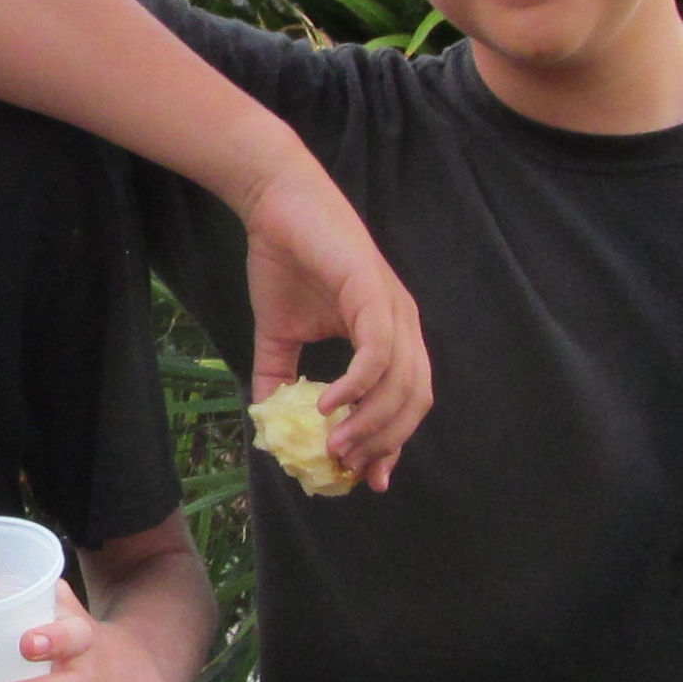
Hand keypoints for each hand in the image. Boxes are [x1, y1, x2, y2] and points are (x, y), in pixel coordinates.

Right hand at [236, 161, 430, 490]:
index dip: (392, 442)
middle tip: (345, 465)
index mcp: (389, 333)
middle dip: (384, 442)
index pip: (406, 400)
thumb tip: (269, 424)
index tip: (367, 478)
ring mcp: (392, 308)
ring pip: (401, 384)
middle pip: (413, 401)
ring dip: (370, 423)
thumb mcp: (277, 334)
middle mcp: (402, 324)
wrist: (275, 204)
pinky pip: (377, 353)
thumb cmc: (284, 259)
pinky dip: (357, 387)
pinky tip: (328, 405)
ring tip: (334, 445)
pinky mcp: (372, 292)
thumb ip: (279, 378)